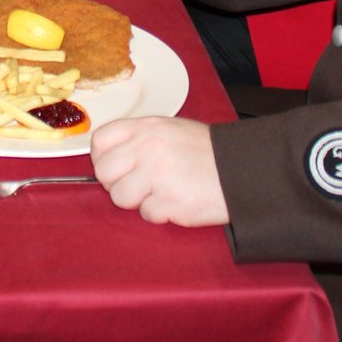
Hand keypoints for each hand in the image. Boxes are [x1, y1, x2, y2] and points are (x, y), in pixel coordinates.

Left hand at [90, 118, 228, 226]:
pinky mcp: (168, 202)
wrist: (241, 171)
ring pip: (120, 197)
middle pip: (104, 172)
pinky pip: (146, 214)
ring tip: (159, 193)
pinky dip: (159, 213)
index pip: (100, 140)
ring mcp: (157, 175)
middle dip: (116, 183)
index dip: (101, 158)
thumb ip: (140, 139)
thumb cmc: (207, 153)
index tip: (113, 167)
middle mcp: (147, 148)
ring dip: (137, 201)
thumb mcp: (171, 130)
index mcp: (146, 127)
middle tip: (136, 185)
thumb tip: (110, 155)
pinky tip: (176, 201)